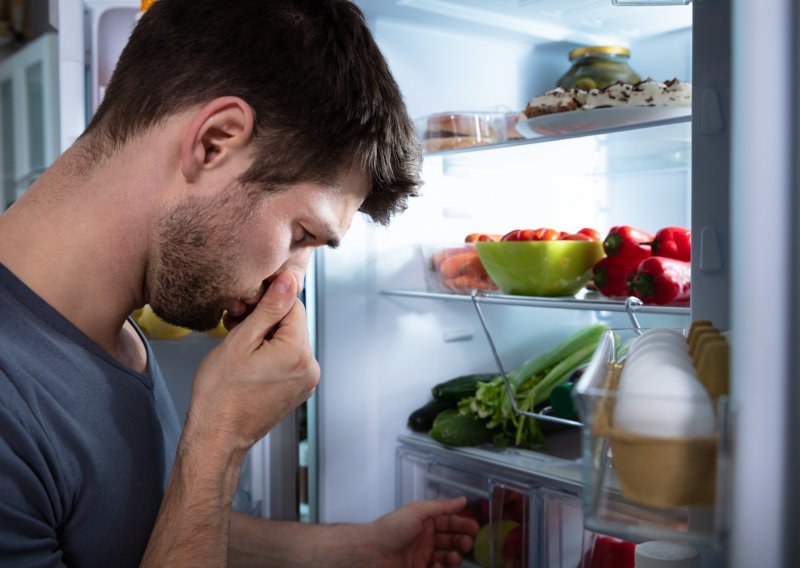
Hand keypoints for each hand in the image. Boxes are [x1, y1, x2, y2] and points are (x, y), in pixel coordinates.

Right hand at [186, 271, 319, 452]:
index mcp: (298, 353)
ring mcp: (305, 382)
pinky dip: (270, 353)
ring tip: (239, 347)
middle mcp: (309, 368)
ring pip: (289, 340)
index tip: (245, 307)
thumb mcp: (240, 342)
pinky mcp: (298, 390)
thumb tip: (288, 280)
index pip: (293, 304)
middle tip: (235, 327)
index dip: (267, 299)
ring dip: (265, 336)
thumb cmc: (220, 394)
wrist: (216, 436)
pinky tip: (248, 361)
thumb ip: (268, 309)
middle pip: (292, 323)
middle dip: (264, 319)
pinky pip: (288, 359)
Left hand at [367, 497, 478, 566]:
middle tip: (467, 543)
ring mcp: (423, 555)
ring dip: (454, 556)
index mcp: (425, 521)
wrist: (372, 553)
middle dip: (461, 541)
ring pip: (446, 556)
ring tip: (454, 557)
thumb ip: (441, 506)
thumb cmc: (392, 529)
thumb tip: (461, 500)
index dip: (462, 524)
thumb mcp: (417, 511)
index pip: (449, 521)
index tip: (475, 528)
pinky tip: (438, 565)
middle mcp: (425, 537)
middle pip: (451, 539)